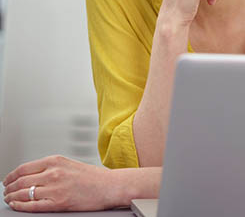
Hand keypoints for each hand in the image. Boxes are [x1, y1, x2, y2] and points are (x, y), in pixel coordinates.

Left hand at [2, 155, 123, 211]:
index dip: (11, 176)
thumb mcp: (70, 164)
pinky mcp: (59, 203)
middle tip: (7, 191)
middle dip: (10, 188)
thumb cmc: (95, 177)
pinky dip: (21, 206)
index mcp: (55, 161)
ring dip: (13, 197)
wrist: (112, 186)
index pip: (23, 168)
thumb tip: (32, 175)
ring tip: (10, 199)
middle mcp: (53, 173)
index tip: (8, 180)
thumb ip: (51, 168)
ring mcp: (55, 188)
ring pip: (24, 193)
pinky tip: (17, 205)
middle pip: (21, 181)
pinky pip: (33, 205)